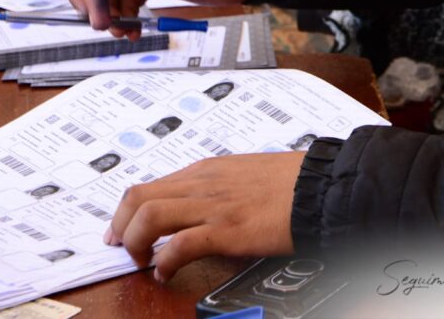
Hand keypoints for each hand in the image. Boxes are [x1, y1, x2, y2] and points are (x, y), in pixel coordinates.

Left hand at [105, 153, 304, 282]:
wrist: (322, 187)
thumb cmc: (294, 182)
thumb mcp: (248, 173)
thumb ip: (221, 186)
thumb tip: (203, 207)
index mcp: (208, 170)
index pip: (151, 185)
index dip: (128, 211)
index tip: (124, 229)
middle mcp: (204, 183)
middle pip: (138, 197)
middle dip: (120, 226)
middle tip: (122, 248)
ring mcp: (214, 205)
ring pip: (148, 216)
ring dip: (135, 243)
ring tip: (144, 261)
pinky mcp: (227, 230)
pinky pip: (178, 245)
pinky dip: (164, 263)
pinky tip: (168, 273)